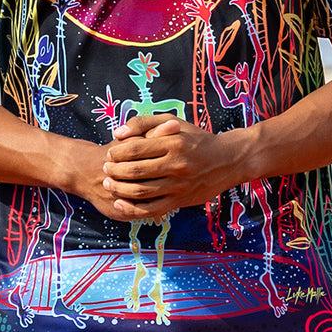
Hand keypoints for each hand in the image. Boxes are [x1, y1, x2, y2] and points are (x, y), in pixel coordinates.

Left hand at [101, 115, 240, 219]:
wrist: (227, 160)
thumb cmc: (195, 138)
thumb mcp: (172, 121)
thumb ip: (144, 123)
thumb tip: (117, 133)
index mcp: (173, 143)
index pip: (135, 149)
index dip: (117, 152)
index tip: (109, 153)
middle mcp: (176, 165)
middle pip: (135, 171)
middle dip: (114, 171)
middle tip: (104, 169)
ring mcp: (179, 185)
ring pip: (141, 192)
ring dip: (119, 189)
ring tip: (108, 184)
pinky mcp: (180, 201)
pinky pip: (152, 209)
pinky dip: (132, 209)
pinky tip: (120, 204)